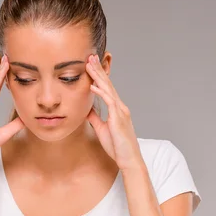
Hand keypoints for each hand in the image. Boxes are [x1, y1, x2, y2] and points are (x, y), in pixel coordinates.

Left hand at [85, 54, 143, 170]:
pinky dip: (100, 93)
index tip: (90, 65)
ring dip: (98, 76)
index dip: (98, 76)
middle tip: (90, 56)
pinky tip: (92, 86)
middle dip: (98, 70)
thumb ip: (95, 118)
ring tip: (89, 64)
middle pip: (108, 84)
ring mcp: (120, 111)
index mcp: (116, 109)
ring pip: (108, 89)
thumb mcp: (102, 129)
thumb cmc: (117, 146)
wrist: (128, 159)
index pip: (106, 88)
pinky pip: (109, 102)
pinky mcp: (118, 118)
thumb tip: (86, 109)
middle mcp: (120, 107)